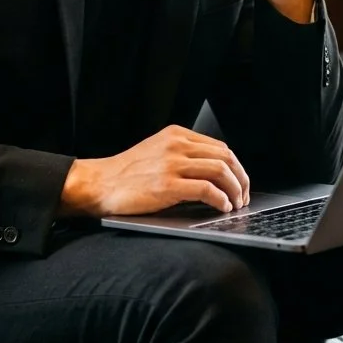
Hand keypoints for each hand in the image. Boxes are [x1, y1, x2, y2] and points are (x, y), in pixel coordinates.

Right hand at [58, 126, 249, 217]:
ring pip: (220, 171)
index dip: (235, 166)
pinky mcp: (168, 185)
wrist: (99, 183)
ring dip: (235, 190)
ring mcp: (172, 164)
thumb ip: (182, 155)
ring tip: (235, 203)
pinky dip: (221, 200)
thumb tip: (214, 173)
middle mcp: (176, 145)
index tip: (239, 182)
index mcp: (176, 135)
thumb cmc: (126, 173)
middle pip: (225, 157)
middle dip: (241, 178)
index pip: (219, 147)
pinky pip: (207, 190)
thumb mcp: (156, 152)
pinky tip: (222, 207)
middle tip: (243, 195)